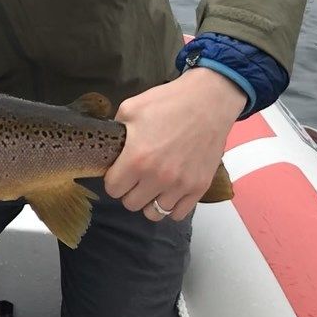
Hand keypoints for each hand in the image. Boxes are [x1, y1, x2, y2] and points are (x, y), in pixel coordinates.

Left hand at [103, 67, 245, 221]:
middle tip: (134, 177)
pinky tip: (168, 191)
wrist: (208, 103)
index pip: (113, 189)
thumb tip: (109, 144)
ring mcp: (180, 186)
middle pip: (131, 204)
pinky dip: (170, 206)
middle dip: (129, 191)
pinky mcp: (199, 188)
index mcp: (136, 159)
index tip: (118, 171)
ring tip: (152, 185)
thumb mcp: (130, 108)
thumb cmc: (167, 103)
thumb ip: (115, 130)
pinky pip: (178, 213)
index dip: (112, 180)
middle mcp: (157, 178)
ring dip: (149, 201)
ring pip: (154, 213)